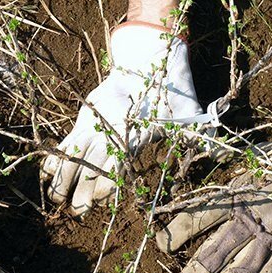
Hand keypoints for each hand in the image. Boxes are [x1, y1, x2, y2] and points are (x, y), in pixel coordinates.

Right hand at [41, 22, 201, 215]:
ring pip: (75, 153)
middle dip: (83, 190)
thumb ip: (203, 135)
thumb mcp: (189, 114)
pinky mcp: (85, 117)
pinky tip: (46, 176)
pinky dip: (55, 158)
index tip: (101, 200)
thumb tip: (224, 153)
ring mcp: (96, 123)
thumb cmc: (171, 94)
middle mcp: (113, 129)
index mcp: (136, 133)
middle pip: (93, 163)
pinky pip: (67, 140)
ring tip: (57, 200)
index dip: (107, 183)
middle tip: (77, 211)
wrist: (147, 61)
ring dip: (64, 178)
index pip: (118, 162)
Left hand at [155, 90, 271, 272]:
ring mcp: (269, 236)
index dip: (174, 234)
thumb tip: (193, 157)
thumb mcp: (244, 163)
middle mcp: (246, 219)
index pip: (194, 218)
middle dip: (194, 272)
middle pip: (212, 253)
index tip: (162, 246)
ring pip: (238, 271)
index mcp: (231, 196)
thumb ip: (219, 173)